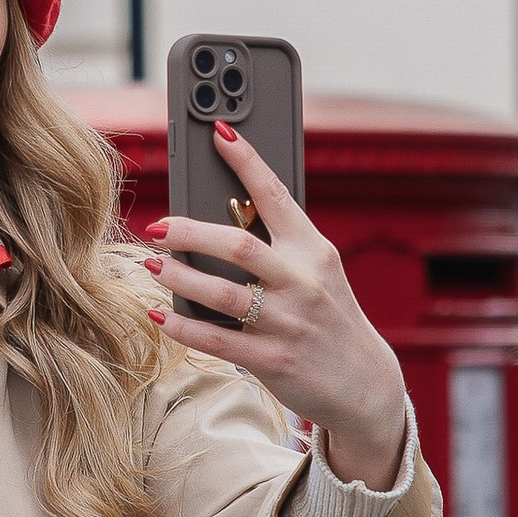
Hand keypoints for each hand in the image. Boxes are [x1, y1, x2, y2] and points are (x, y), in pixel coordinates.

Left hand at [148, 125, 410, 489]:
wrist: (364, 383)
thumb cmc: (329, 318)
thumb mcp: (318, 273)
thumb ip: (280, 247)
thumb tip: (222, 218)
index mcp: (314, 250)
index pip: (276, 195)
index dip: (246, 161)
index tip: (219, 133)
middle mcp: (302, 282)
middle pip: (236, 246)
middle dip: (189, 231)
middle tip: (159, 226)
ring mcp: (287, 323)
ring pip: (220, 293)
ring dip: (178, 276)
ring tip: (153, 264)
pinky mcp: (272, 360)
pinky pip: (215, 339)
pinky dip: (183, 326)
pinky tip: (161, 314)